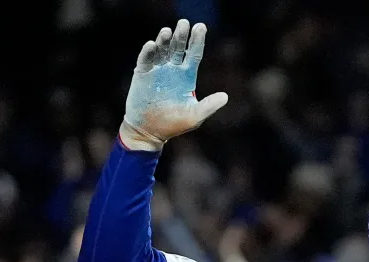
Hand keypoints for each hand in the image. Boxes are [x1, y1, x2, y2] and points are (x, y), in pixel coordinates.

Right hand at [121, 20, 228, 150]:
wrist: (149, 132)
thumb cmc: (173, 124)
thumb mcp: (194, 117)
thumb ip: (209, 106)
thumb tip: (225, 97)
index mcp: (187, 76)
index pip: (194, 54)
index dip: (198, 41)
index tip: (201, 27)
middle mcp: (173, 69)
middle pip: (179, 48)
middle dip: (181, 35)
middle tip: (184, 23)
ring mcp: (157, 70)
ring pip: (162, 50)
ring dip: (165, 40)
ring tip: (168, 31)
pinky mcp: (143, 74)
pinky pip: (146, 60)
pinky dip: (148, 52)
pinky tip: (152, 45)